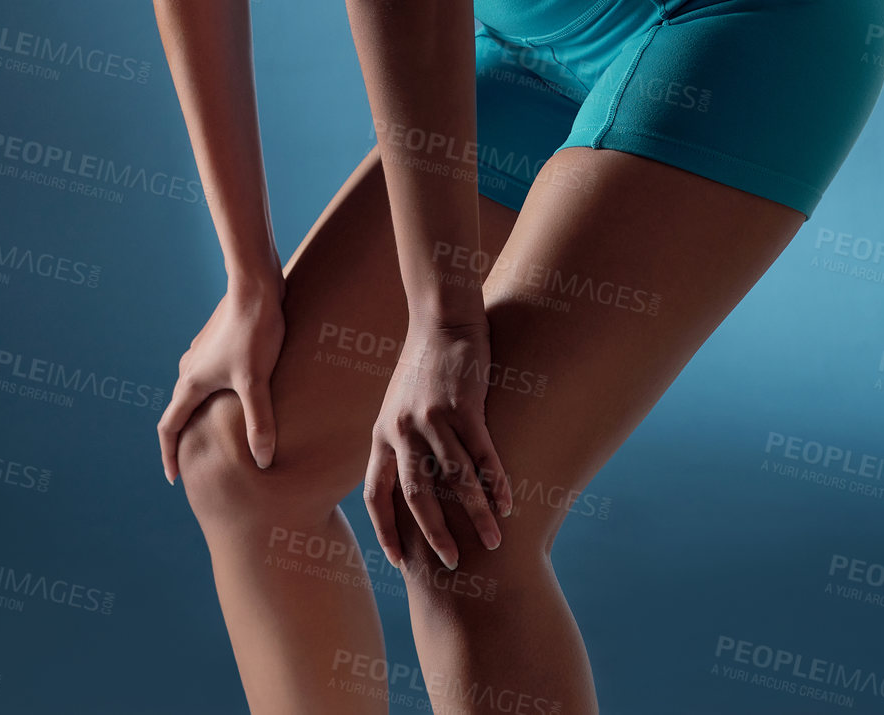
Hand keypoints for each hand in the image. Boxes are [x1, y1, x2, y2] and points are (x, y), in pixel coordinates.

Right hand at [157, 270, 286, 482]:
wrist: (255, 285)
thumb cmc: (254, 332)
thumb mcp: (257, 381)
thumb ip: (259, 422)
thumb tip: (263, 461)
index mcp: (192, 382)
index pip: (170, 426)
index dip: (169, 455)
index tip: (174, 477)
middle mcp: (190, 367)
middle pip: (179, 409)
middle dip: (183, 436)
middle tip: (194, 460)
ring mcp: (202, 352)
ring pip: (193, 390)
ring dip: (197, 412)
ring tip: (213, 429)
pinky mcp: (216, 341)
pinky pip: (207, 374)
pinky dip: (211, 392)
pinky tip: (232, 393)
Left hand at [364, 314, 511, 571]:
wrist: (442, 319)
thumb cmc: (423, 365)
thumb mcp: (397, 404)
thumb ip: (399, 440)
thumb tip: (409, 481)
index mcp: (383, 434)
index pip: (376, 493)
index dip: (385, 530)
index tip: (400, 561)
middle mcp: (402, 430)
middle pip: (415, 495)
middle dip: (434, 535)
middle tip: (452, 565)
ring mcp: (432, 418)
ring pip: (455, 480)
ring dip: (476, 515)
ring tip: (493, 541)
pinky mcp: (463, 406)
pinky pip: (482, 455)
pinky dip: (496, 482)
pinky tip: (508, 503)